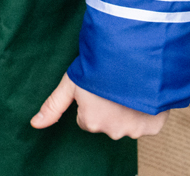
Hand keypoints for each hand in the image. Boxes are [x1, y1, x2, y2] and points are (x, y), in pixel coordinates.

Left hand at [31, 73, 164, 139]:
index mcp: (91, 122)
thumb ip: (53, 106)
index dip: (90, 101)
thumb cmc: (100, 67)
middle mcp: (113, 131)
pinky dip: (147, 111)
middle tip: (112, 85)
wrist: (134, 57)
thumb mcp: (71, 83)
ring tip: (127, 86)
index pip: (86, 119)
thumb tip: (34, 125)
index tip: (96, 86)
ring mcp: (135, 130)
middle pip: (107, 122)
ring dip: (128, 109)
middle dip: (109, 107)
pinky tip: (142, 92)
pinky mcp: (155, 126)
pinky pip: (148, 123)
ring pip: (127, 123)